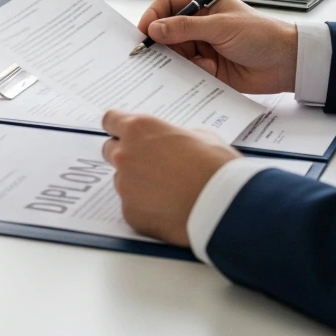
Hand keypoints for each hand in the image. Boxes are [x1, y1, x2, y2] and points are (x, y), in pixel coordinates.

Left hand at [102, 113, 239, 246]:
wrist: (224, 207)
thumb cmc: (217, 167)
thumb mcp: (201, 135)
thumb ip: (176, 135)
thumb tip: (175, 141)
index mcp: (139, 129)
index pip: (110, 121)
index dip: (118, 127)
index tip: (123, 133)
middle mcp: (125, 155)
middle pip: (110, 151)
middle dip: (127, 155)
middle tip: (151, 164)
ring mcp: (125, 186)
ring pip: (123, 181)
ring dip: (137, 183)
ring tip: (168, 191)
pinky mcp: (130, 214)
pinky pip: (132, 207)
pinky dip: (146, 208)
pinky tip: (169, 210)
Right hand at [138, 0, 297, 93]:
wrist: (287, 63)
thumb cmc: (260, 34)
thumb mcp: (221, 26)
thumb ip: (186, 28)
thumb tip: (154, 29)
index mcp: (202, 4)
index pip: (167, 4)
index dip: (153, 16)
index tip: (144, 31)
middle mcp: (198, 24)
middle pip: (166, 30)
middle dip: (161, 42)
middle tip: (152, 54)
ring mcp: (201, 46)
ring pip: (174, 53)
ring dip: (179, 59)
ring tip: (193, 63)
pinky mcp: (206, 68)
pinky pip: (187, 71)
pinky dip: (192, 72)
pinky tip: (210, 71)